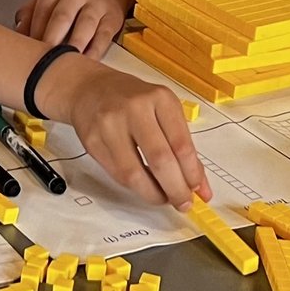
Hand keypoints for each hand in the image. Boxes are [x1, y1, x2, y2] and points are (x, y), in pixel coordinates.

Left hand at [13, 0, 129, 56]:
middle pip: (61, 18)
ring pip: (84, 26)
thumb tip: (16, 35)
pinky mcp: (112, 18)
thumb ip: (30, 13)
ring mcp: (96, 6)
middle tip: (42, 62)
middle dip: (51, 40)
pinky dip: (94, 52)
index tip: (27, 54)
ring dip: (74, 45)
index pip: (40, 12)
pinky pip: (103, 37)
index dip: (33, 34)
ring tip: (64, 64)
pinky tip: (85, 64)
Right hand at [39, 55, 210, 207]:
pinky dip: (135, 187)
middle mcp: (135, 108)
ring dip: (153, 194)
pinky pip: (117, 174)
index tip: (197, 190)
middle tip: (183, 202)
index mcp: (160, 98)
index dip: (192, 174)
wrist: (90, 88)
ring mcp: (110, 124)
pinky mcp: (92, 141)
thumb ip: (182, 146)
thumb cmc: (133, 100)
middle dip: (175, 189)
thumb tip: (199, 186)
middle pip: (160, 160)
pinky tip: (144, 186)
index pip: (181, 144)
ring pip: (134, 174)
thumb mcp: (164, 110)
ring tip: (163, 198)